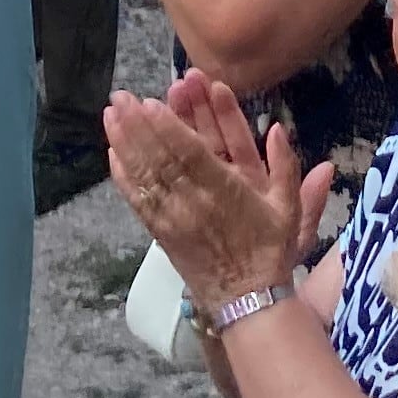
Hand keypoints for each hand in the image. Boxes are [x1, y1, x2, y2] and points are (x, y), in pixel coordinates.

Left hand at [105, 73, 324, 299]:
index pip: (191, 153)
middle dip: (138, 125)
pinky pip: (137, 201)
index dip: (169, 126)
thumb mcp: (289, 209)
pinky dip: (124, 176)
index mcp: (225, 192)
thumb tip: (279, 128)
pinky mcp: (160, 232)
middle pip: (160, 157)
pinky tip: (113, 153)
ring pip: (145, 174)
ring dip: (125, 143)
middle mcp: (193, 203)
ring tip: (109, 114)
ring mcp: (172, 218)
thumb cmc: (269, 251)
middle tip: (120, 95)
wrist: (247, 301)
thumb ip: (285, 166)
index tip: (150, 102)